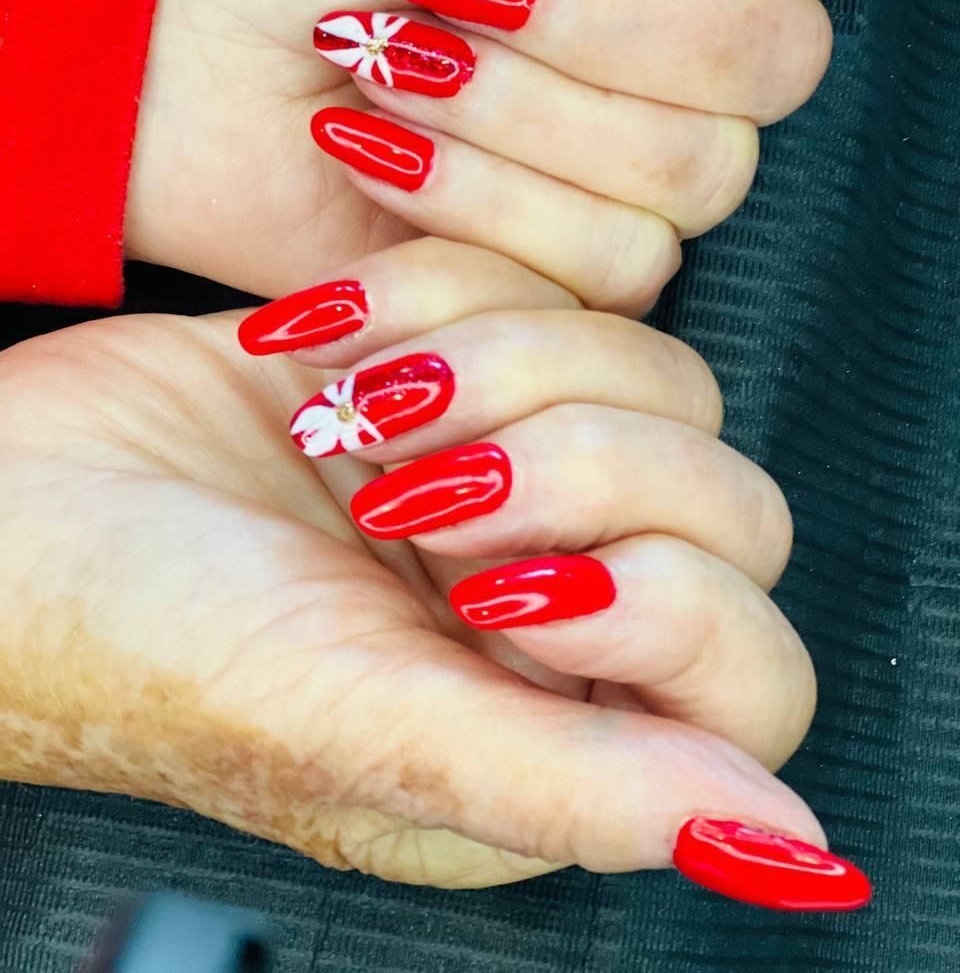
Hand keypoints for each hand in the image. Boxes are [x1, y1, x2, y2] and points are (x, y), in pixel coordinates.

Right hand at [0, 252, 832, 897]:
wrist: (3, 501)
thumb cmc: (141, 644)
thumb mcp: (358, 726)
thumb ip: (575, 789)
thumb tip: (788, 851)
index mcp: (551, 730)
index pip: (752, 673)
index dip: (668, 604)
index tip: (498, 586)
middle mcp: (552, 604)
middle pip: (723, 498)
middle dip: (568, 462)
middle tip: (407, 490)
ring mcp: (510, 472)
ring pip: (653, 372)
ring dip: (496, 364)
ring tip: (355, 412)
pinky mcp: (453, 362)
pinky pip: (537, 284)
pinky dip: (433, 291)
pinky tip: (321, 346)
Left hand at [126, 0, 959, 313]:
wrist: (185, 37)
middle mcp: (692, 68)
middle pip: (768, 61)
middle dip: (580, 9)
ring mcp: (638, 181)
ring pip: (691, 168)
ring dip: (511, 100)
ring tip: (388, 55)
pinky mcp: (572, 275)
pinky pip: (609, 256)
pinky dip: (473, 191)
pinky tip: (379, 148)